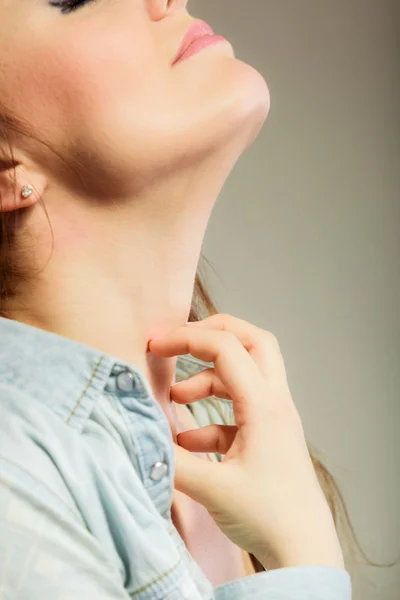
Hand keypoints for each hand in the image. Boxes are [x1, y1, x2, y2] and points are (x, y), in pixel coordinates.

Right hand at [148, 314, 343, 568]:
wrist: (303, 551)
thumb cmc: (268, 518)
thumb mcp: (212, 489)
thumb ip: (171, 461)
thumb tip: (140, 436)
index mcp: (264, 406)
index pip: (226, 348)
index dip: (187, 337)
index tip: (156, 345)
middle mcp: (275, 403)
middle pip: (253, 341)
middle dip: (213, 332)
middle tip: (180, 341)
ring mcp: (276, 418)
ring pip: (247, 373)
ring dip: (209, 377)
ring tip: (176, 396)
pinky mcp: (270, 435)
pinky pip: (240, 408)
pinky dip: (212, 413)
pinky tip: (189, 438)